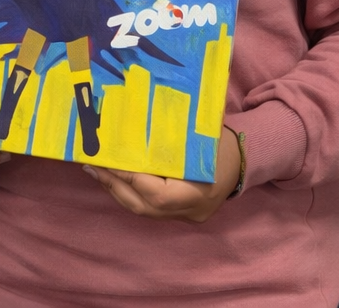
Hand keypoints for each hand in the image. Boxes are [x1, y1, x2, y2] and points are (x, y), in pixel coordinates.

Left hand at [83, 126, 240, 221]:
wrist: (246, 158)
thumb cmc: (221, 141)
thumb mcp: (200, 137)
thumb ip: (168, 139)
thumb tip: (130, 124)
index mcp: (199, 193)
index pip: (157, 195)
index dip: (129, 178)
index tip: (106, 161)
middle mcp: (191, 210)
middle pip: (144, 207)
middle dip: (115, 185)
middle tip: (92, 165)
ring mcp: (186, 215)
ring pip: (144, 210)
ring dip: (117, 190)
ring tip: (96, 170)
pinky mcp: (181, 213)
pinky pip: (149, 207)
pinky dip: (130, 192)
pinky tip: (114, 177)